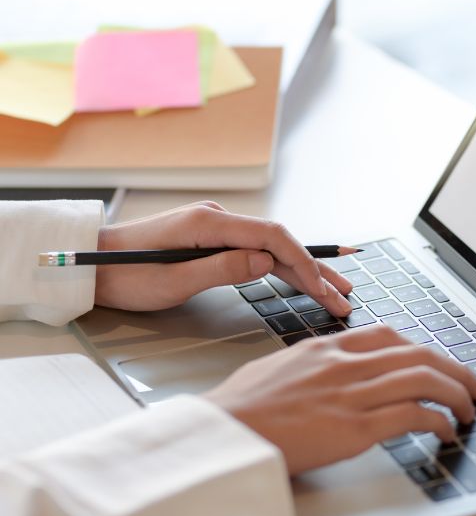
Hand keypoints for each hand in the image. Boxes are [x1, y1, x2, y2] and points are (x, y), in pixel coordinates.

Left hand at [95, 201, 352, 315]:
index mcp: (210, 224)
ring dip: (304, 272)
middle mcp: (218, 219)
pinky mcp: (213, 239)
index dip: (304, 264)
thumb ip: (222, 269)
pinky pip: (256, 252)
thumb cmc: (124, 277)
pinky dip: (282, 269)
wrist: (90, 265)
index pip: (272, 238)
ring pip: (271, 249)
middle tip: (345, 297)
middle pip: (279, 242)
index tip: (324, 290)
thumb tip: (266, 262)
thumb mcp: (172, 280)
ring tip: (335, 292)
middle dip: (315, 271)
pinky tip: (303, 280)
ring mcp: (217, 228)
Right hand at [203, 326, 475, 474]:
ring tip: (469, 409)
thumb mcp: (278, 367)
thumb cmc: (240, 408)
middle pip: (418, 353)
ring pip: (424, 378)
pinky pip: (413, 415)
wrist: (221, 434)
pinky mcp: (354, 427)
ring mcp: (351, 393)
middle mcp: (344, 363)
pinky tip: (446, 431)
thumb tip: (326, 372)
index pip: (390, 335)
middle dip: (455, 369)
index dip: (423, 348)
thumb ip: (312, 364)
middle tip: (473, 385)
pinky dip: (438, 421)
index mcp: (326, 347)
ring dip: (456, 394)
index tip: (437, 362)